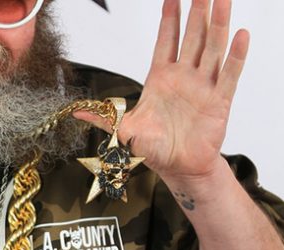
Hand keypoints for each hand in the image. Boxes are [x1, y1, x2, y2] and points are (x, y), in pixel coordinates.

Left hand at [75, 0, 249, 180]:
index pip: (166, 41)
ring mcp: (202, 87)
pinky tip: (240, 35)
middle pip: (192, 37)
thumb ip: (102, 117)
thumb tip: (75, 113)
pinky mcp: (218, 102)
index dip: (169, 18)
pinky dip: (236, 56)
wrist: (176, 168)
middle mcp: (183, 78)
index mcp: (160, 79)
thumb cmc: (152, 147)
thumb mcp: (122, 129)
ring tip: (223, 0)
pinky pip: (229, 75)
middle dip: (196, 13)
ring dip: (218, 24)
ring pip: (212, 49)